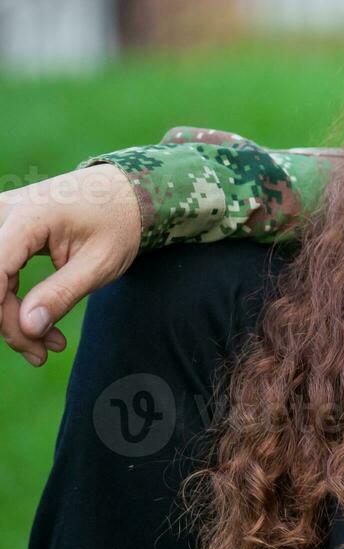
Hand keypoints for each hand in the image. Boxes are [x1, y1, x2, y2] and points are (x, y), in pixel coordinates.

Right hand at [0, 164, 140, 366]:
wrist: (126, 195)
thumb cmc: (118, 224)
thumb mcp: (99, 262)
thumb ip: (62, 293)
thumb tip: (27, 328)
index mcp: (29, 215)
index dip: (3, 310)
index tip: (24, 339)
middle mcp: (4, 212)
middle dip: (9, 322)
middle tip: (42, 353)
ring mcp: (1, 221)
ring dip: (13, 319)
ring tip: (50, 347)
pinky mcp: (4, 234)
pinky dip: (16, 305)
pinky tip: (42, 330)